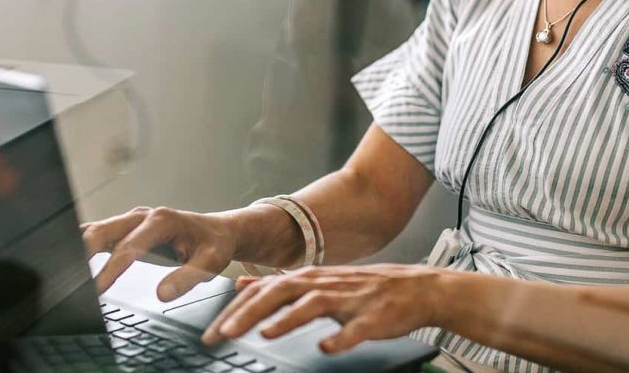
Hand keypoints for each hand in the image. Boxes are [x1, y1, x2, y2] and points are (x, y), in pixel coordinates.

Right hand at [81, 206, 238, 300]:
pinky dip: (82, 245)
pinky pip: (98, 234)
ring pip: (96, 229)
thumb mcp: (211, 262)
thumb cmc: (214, 245)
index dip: (111, 269)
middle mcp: (142, 216)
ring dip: (77, 247)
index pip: (129, 247)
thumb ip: (188, 277)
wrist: (217, 232)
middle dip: (82, 252)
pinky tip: (68, 260)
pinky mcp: (125, 229)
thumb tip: (162, 293)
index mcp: (162, 220)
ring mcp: (131, 221)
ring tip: (61, 269)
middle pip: (103, 231)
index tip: (96, 288)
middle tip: (68, 278)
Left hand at [201, 265, 444, 353]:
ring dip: (288, 318)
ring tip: (265, 333)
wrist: (417, 288)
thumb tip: (243, 283)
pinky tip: (327, 348)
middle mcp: (325, 284)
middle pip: (281, 292)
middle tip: (223, 334)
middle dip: (249, 312)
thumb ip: (279, 283)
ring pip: (314, 304)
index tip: (211, 332)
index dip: (236, 308)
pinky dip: (341, 337)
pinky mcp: (374, 316)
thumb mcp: (317, 281)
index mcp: (309, 278)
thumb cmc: (364, 289)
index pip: (264, 289)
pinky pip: (357, 328)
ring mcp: (350, 299)